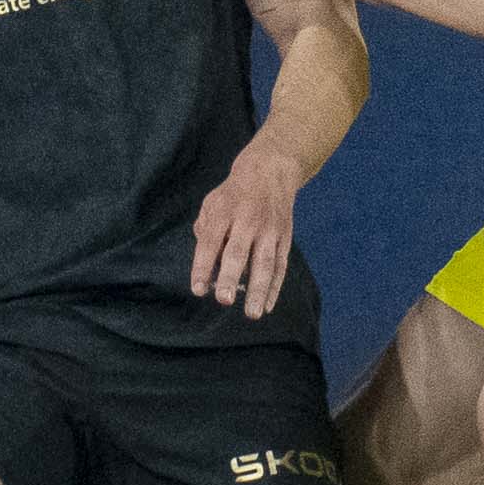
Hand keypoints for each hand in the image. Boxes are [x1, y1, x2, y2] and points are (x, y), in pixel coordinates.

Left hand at [190, 143, 303, 317]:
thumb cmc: (235, 193)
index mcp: (224, 211)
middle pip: (238, 252)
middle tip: (224, 300)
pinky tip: (267, 306)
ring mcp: (269, 230)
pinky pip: (280, 266)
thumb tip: (205, 263)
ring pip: (265, 263)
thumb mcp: (212, 202)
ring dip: (259, 290)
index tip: (198, 289)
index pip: (211, 241)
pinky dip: (275, 287)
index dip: (204, 266)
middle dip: (231, 277)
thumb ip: (205, 230)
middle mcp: (247, 220)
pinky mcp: (284, 238)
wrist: (272, 170)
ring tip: (252, 314)